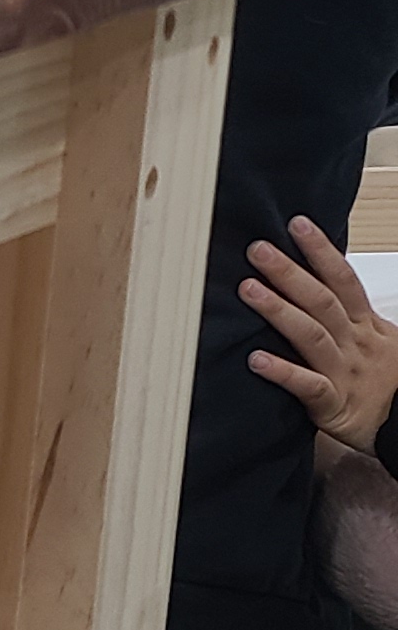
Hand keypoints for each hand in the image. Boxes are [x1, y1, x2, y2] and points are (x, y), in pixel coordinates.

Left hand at [242, 217, 397, 449]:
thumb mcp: (376, 338)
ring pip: (313, 336)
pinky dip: (283, 372)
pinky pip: (308, 386)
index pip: (344, 280)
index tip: (296, 224)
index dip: (321, 251)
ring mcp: (345, 372)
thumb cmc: (381, 380)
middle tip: (258, 250)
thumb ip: (347, 311)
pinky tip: (255, 360)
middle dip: (291, 273)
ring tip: (248, 290)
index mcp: (365, 326)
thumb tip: (318, 274)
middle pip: (323, 301)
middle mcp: (355, 343)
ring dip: (280, 311)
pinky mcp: (334, 404)